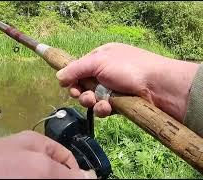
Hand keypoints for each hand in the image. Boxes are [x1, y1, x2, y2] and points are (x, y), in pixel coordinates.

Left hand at [0, 130, 95, 178]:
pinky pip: (27, 178)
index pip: (68, 159)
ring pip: (39, 177)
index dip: (77, 175)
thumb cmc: (0, 169)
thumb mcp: (38, 168)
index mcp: (38, 144)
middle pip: (54, 172)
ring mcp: (15, 170)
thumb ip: (66, 174)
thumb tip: (93, 179)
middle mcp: (28, 156)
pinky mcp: (5, 178)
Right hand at [56, 43, 198, 121]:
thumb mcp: (98, 62)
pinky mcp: (118, 104)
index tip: (67, 84)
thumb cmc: (127, 68)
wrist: (157, 87)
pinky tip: (107, 108)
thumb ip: (76, 68)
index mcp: (101, 57)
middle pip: (83, 85)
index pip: (79, 68)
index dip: (72, 77)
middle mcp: (105, 72)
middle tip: (81, 94)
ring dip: (90, 101)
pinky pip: (103, 108)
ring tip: (95, 101)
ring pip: (91, 98)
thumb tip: (58, 77)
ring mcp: (112, 88)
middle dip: (80, 91)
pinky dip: (102, 109)